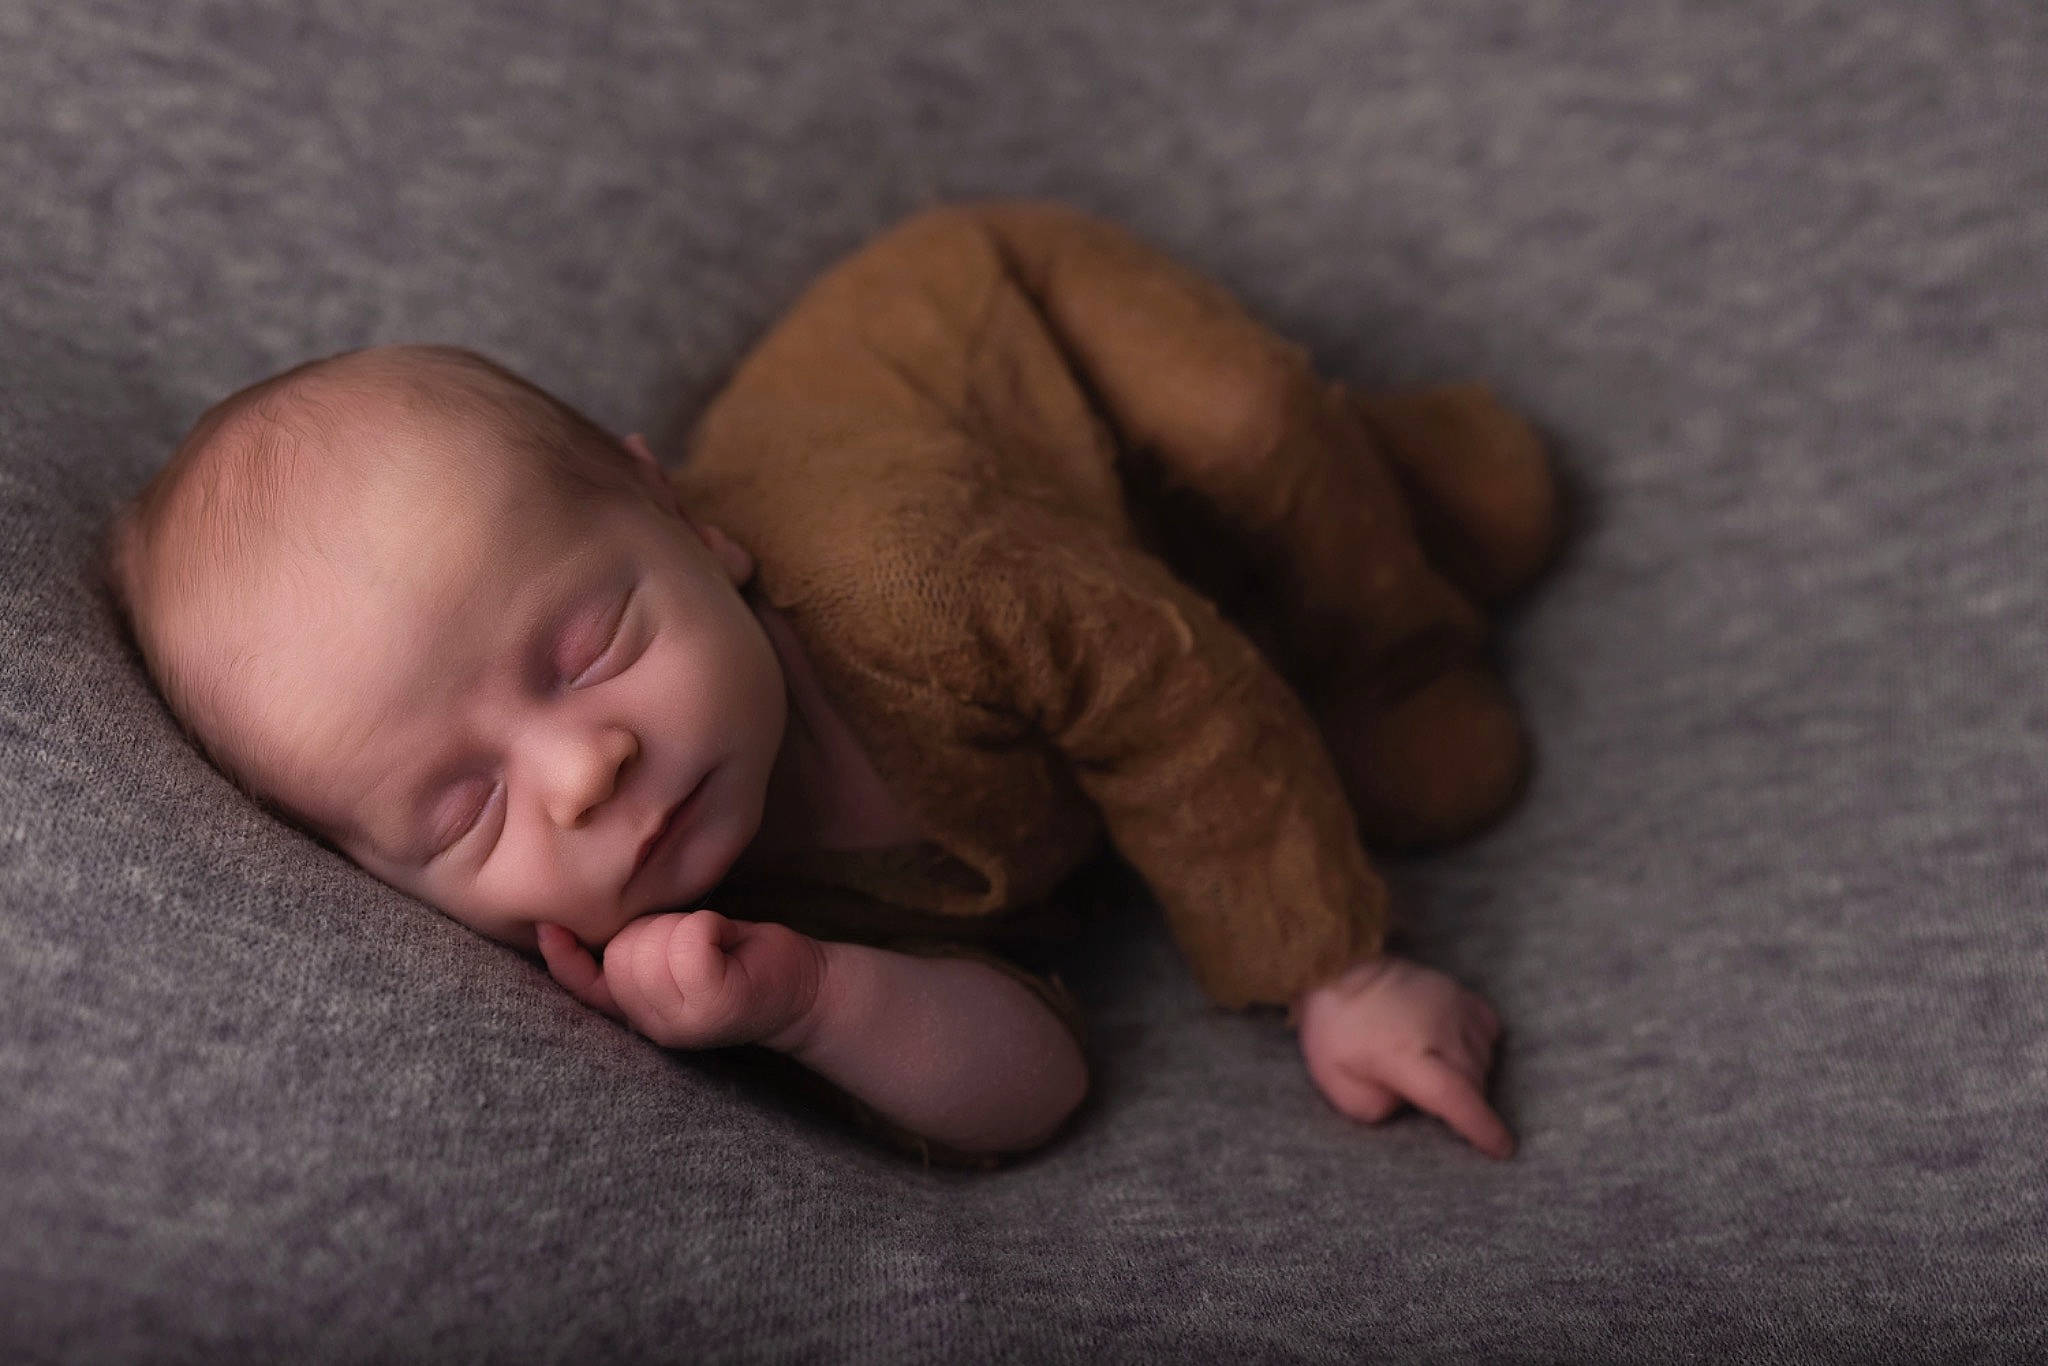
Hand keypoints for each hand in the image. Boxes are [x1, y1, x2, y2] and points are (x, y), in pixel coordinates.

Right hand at [535, 910, 824, 1050]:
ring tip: (712, 945)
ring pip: (653, 945)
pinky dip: (710, 925)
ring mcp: (684, 1021)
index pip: (587, 989)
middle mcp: (655, 1027)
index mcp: (640, 1015)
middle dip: (655, 928)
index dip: (564, 961)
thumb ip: (634, 950)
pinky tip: (727, 941)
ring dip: (686, 926)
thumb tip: (578, 918)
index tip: (547, 927)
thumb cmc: (738, 960)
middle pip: (621, 951)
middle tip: (696, 941)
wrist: (806, 989)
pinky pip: (690, 941)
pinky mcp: (715, 1004)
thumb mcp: (678, 956)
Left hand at [1292, 954, 1514, 1158]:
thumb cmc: (1335, 1031)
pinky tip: (1456, 1050)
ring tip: (1435, 1072)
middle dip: (1463, 1103)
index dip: (1482, 1127)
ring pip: (1484, 1059)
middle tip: (1429, 1101)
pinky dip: (1480, 1047)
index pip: (1456, 1097)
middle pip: (1474, 1083)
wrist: (1338, 970)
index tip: (1503, 1149)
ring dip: (1470, 1076)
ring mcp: (1452, 1006)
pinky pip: (1487, 1029)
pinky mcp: (1458, 991)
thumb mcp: (1341, 1087)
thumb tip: (1416, 1107)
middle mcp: (1437, 1030)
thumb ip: (1382, 1110)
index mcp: (1404, 1056)